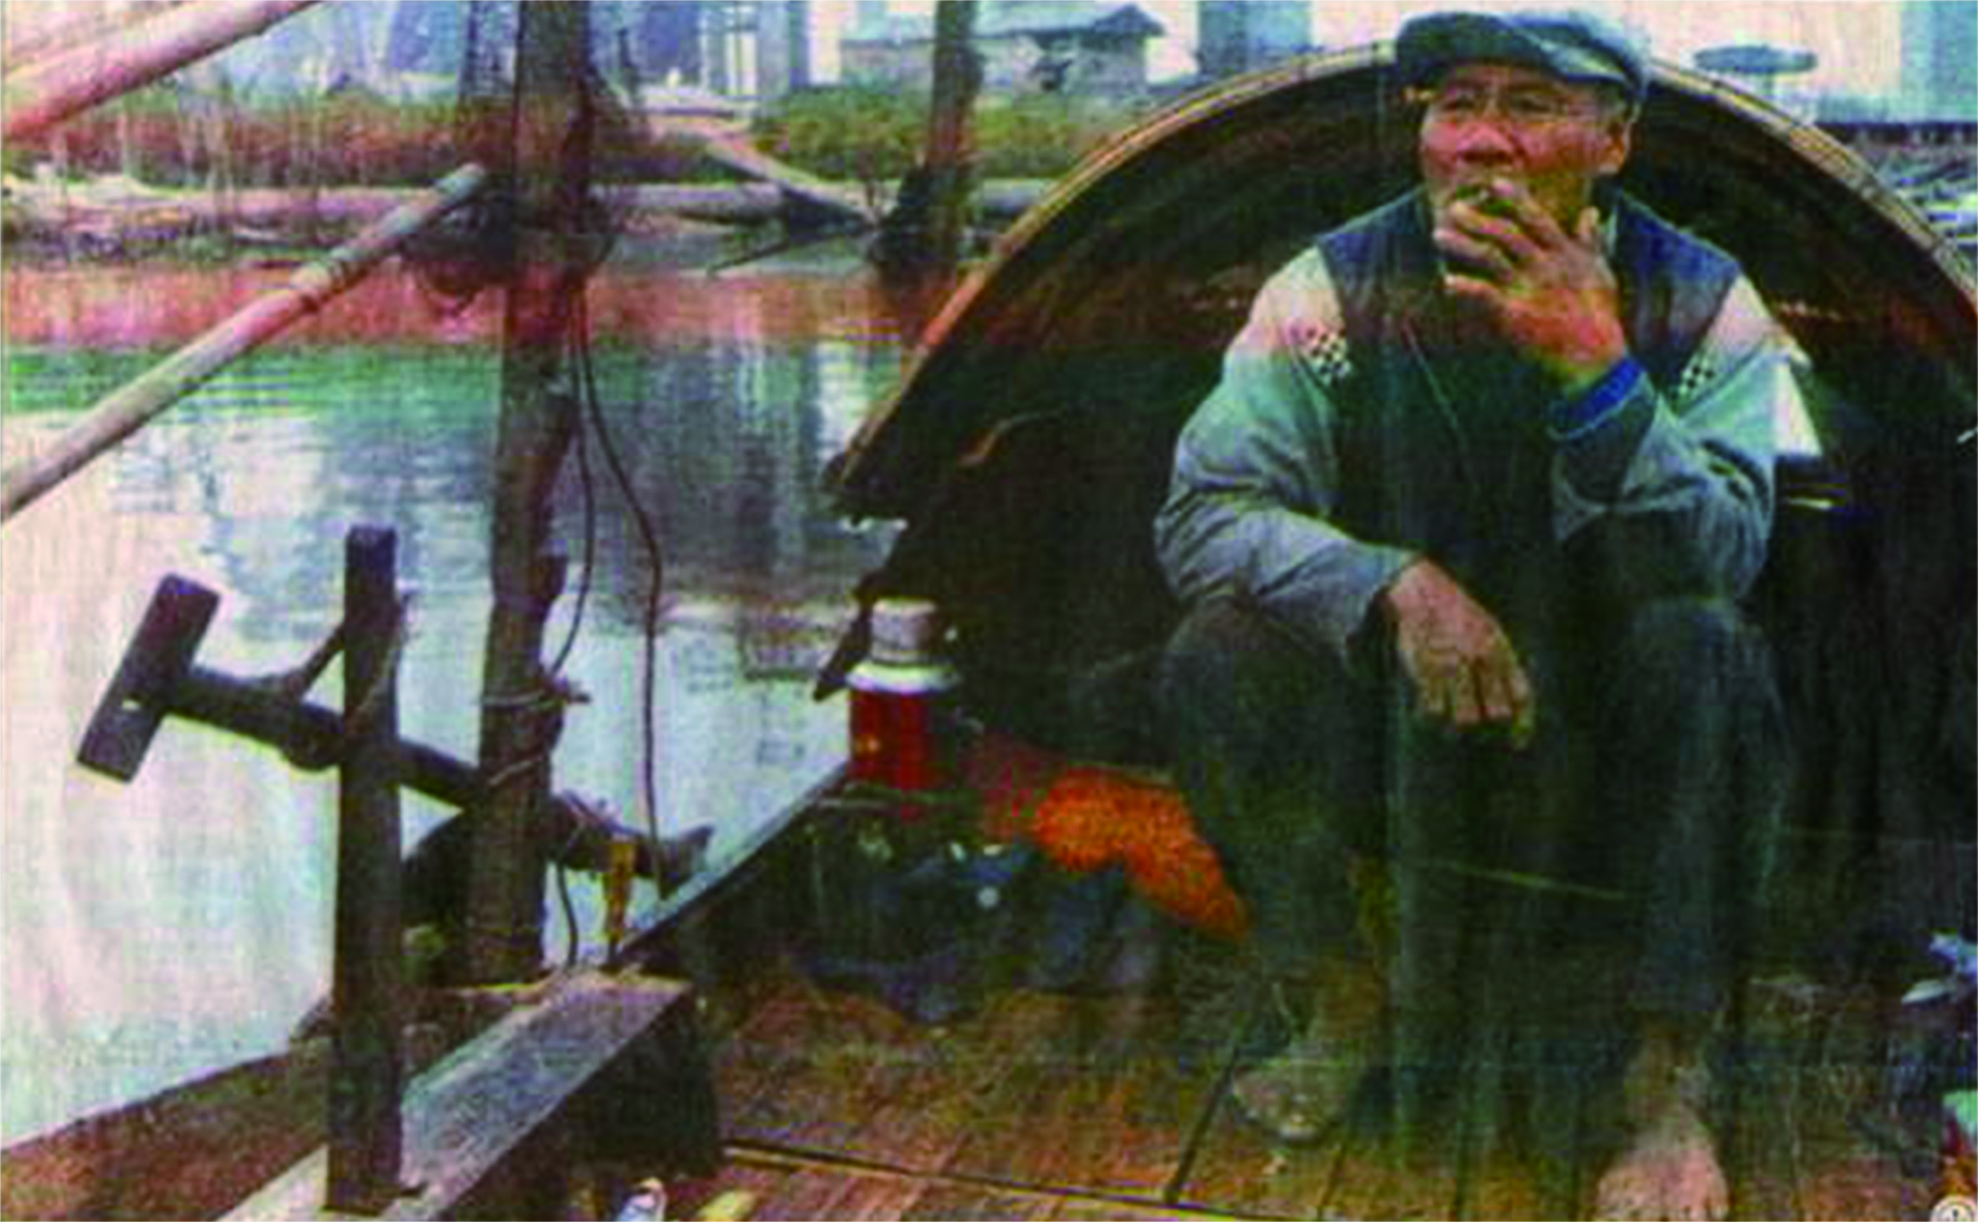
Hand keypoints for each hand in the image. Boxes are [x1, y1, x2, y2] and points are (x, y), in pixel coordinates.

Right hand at [1380, 560, 1535, 745]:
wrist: (1423, 592)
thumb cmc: (1457, 614)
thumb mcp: (1490, 631)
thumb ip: (1502, 663)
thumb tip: (1511, 703)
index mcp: (1500, 650)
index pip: (1521, 696)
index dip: (1522, 725)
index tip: (1517, 743)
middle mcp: (1481, 659)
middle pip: (1496, 714)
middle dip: (1488, 727)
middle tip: (1476, 728)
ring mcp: (1453, 665)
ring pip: (1464, 719)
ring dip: (1457, 729)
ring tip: (1448, 728)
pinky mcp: (1427, 669)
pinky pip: (1432, 710)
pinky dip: (1429, 717)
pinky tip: (1425, 713)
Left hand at [1433, 178, 1628, 391]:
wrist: (1595, 360)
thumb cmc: (1599, 317)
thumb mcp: (1601, 273)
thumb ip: (1591, 241)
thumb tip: (1591, 211)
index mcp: (1566, 254)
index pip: (1536, 219)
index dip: (1515, 199)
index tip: (1493, 183)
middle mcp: (1546, 266)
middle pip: (1507, 234)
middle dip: (1478, 219)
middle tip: (1452, 208)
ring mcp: (1529, 289)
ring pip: (1490, 257)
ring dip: (1462, 244)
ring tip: (1437, 235)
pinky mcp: (1515, 314)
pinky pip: (1483, 295)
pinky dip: (1464, 287)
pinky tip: (1446, 282)